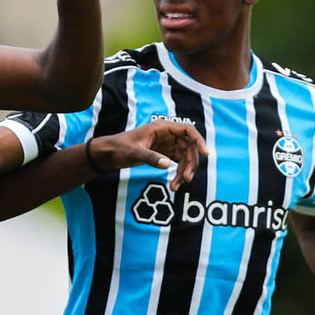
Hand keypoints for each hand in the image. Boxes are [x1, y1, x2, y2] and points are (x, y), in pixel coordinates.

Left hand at [89, 118, 207, 190]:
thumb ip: (150, 157)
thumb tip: (167, 164)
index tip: (205, 154)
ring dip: (183, 172)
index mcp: (162, 128)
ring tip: (174, 187)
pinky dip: (178, 174)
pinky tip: (174, 185)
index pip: (188, 130)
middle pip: (189, 147)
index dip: (199, 141)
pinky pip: (178, 163)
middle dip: (190, 164)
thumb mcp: (133, 152)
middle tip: (185, 179)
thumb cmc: (118, 148)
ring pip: (185, 157)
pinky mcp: (164, 154)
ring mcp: (167, 144)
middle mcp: (167, 134)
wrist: (108, 154)